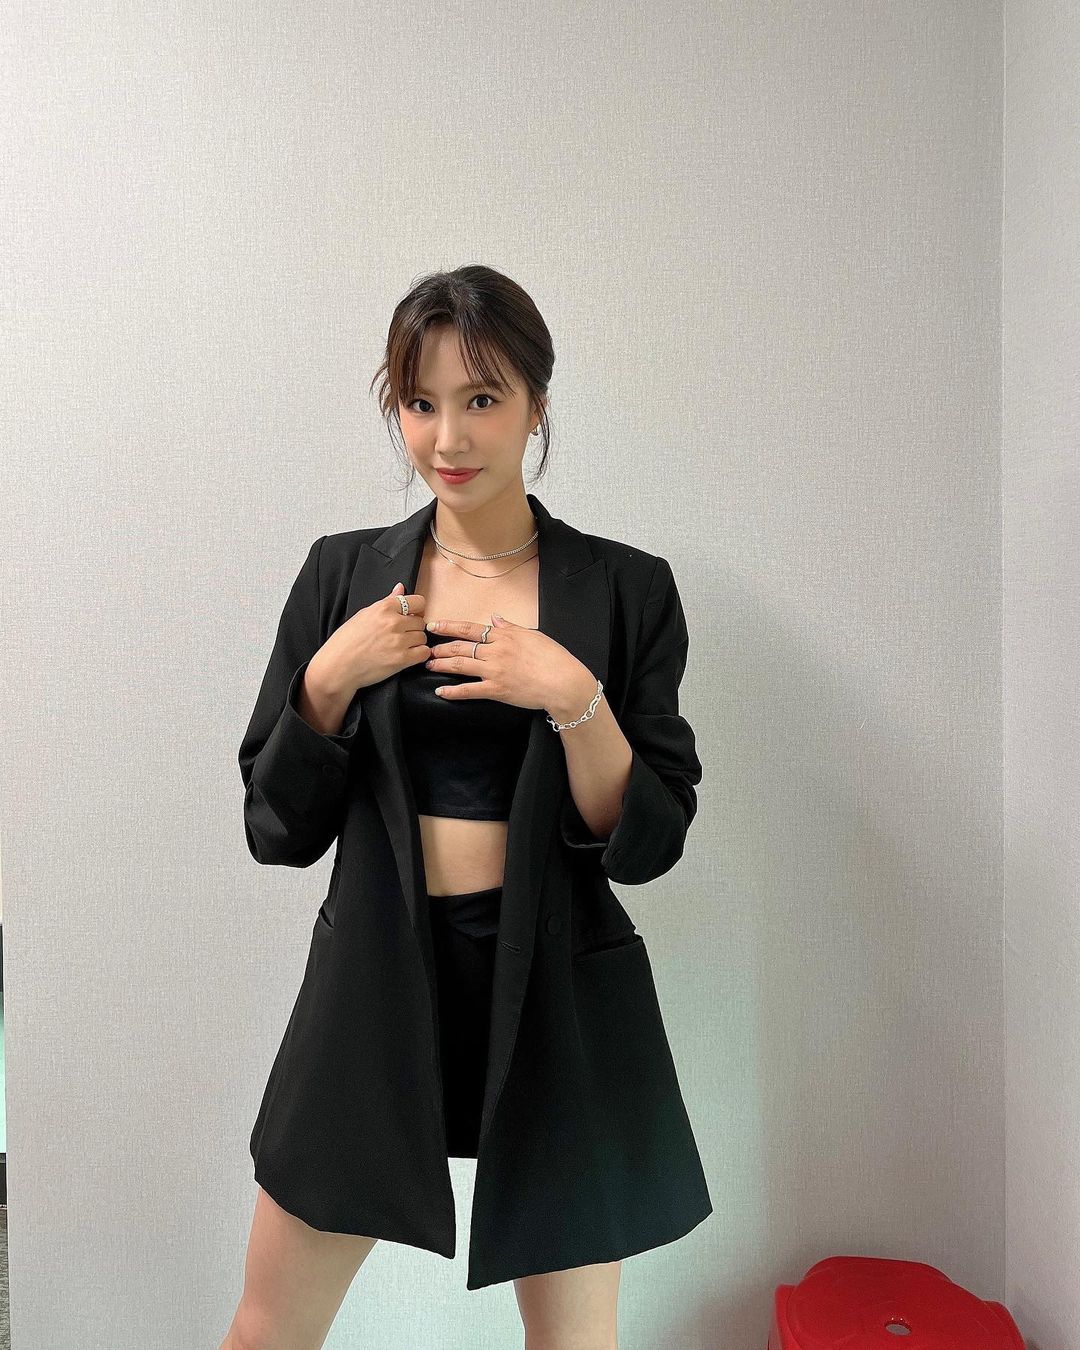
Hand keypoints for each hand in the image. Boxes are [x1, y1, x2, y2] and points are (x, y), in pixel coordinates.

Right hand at [313, 582, 429, 694]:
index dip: (416, 610)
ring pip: (422, 637)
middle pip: (420, 621)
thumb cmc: (347, 641)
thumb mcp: (364, 614)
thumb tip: (400, 588)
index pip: (417, 602)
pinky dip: (418, 655)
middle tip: (400, 635)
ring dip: (415, 642)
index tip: (410, 616)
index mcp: (384, 608)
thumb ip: (387, 601)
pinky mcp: (402, 659)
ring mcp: (399, 641)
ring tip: (400, 646)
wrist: (338, 666)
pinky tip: (406, 655)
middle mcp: (393, 622)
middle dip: (413, 628)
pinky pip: (423, 653)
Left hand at [424, 613, 592, 712]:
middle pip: (461, 646)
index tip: (434, 625)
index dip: (449, 626)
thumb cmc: (553, 658)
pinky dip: (453, 691)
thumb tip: (495, 618)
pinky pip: (470, 690)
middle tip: (427, 648)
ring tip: (429, 664)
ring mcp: (494, 671)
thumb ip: (511, 627)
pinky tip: (441, 691)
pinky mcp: (496, 690)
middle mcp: (495, 651)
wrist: (563, 681)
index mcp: (503, 636)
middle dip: (441, 646)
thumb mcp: (533, 635)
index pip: (470, 629)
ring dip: (442, 664)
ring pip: (461, 665)